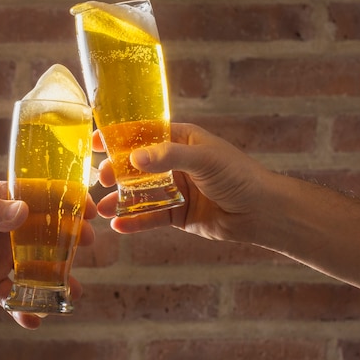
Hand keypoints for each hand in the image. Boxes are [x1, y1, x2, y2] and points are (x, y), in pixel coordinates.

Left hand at [0, 181, 95, 328]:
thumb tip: (23, 212)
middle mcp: (13, 230)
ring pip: (39, 268)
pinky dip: (25, 308)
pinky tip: (33, 318)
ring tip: (71, 292)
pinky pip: (16, 295)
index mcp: (7, 202)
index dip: (68, 203)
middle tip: (85, 245)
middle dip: (70, 241)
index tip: (88, 210)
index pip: (44, 199)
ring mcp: (6, 256)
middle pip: (49, 235)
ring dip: (57, 280)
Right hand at [94, 123, 272, 242]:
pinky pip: (151, 216)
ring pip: (140, 193)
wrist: (262, 213)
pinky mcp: (178, 214)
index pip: (144, 133)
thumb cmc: (238, 175)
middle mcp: (174, 163)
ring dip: (120, 199)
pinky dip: (134, 221)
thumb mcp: (204, 158)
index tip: (96, 142)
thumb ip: (168, 157)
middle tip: (103, 179)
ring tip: (101, 208)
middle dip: (117, 172)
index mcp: (180, 140)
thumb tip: (134, 157)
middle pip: (137, 165)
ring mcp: (174, 189)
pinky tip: (119, 225)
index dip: (119, 136)